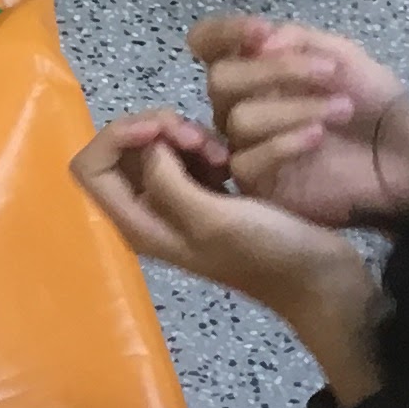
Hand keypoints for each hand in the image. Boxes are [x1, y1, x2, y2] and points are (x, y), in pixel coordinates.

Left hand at [73, 112, 380, 355]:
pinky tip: (230, 158)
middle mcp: (150, 213)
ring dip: (185, 137)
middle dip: (156, 132)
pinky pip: (189, 156)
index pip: (89, 168)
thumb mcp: (211, 218)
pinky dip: (204, 147)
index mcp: (138, 224)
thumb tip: (147, 147)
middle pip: (122, 152)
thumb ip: (167, 181)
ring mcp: (179, 203)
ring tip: (221, 154)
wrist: (319, 278)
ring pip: (158, 149)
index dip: (117, 137)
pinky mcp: (208, 195)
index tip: (162, 129)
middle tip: (199, 139)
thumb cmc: (266, 253)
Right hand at [186, 13, 408, 230]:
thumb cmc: (373, 106)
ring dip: (294, 108)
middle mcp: (239, 103)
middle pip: (220, 80)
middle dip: (273, 70)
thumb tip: (263, 42)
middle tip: (327, 71)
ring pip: (238, 120)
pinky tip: (317, 137)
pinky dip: (283, 143)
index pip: (209, 42)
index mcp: (254, 66)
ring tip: (342, 108)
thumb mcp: (346, 58)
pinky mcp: (256, 183)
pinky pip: (246, 162)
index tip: (263, 31)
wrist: (404, 159)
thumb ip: (301, 41)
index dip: (225, 32)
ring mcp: (243, 145)